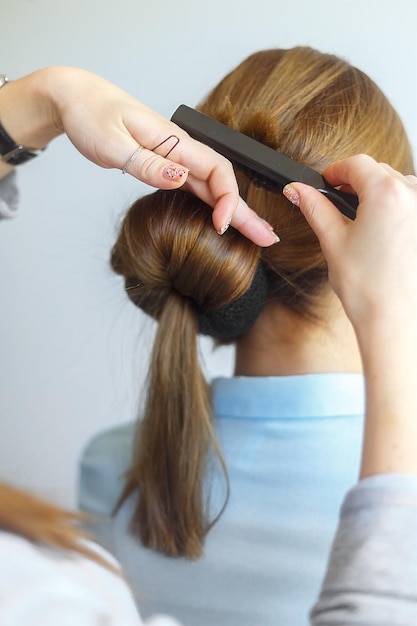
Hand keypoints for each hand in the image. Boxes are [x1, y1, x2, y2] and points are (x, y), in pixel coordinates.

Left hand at [0, 67, 276, 246]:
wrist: (76, 99)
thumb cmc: (91, 116)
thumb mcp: (114, 144)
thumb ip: (149, 164)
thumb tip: (182, 180)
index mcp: (174, 142)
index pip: (217, 171)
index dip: (227, 200)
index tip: (222, 227)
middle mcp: (181, 150)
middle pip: (224, 183)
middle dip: (246, 213)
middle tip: (268, 238)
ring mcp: (175, 159)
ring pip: (213, 188)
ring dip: (235, 212)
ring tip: (256, 234)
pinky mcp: (165, 166)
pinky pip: (196, 189)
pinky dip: (212, 206)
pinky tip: (221, 219)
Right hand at [284, 155, 416, 476]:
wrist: (395, 323)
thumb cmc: (367, 288)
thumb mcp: (333, 242)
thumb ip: (315, 208)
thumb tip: (297, 190)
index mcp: (386, 193)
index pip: (357, 164)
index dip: (336, 171)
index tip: (326, 181)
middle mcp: (414, 195)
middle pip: (380, 173)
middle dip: (358, 185)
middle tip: (338, 203)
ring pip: (400, 188)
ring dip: (381, 197)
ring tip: (364, 224)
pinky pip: (413, 206)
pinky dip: (400, 212)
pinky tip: (386, 235)